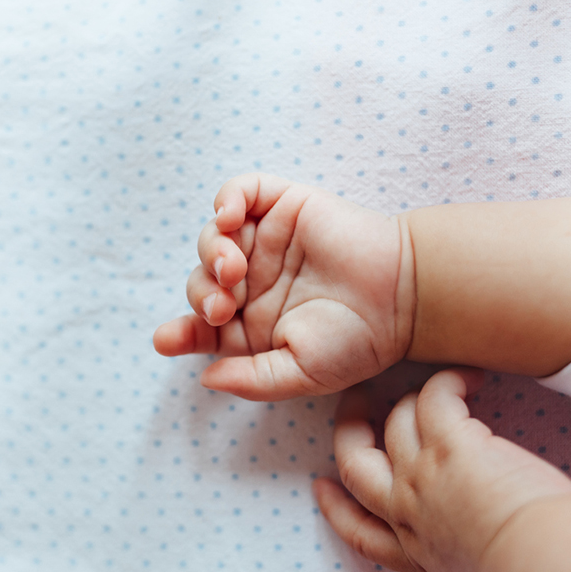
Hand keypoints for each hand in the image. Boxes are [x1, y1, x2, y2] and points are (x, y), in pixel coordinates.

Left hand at [153, 173, 415, 399]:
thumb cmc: (358, 341)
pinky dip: (226, 199)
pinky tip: (229, 217)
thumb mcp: (301, 374)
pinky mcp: (282, 205)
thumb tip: (205, 377)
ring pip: (213, 238)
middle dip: (201, 296)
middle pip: (200, 282)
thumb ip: (251, 380)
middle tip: (221, 307)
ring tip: (233, 270)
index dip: (180, 333)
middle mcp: (252, 282)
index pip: (200, 327)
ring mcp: (265, 241)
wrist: (403, 297)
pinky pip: (240, 191)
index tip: (167, 340)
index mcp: (250, 325)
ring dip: (211, 253)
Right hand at [313, 369, 570, 571]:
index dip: (336, 507)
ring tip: (433, 387)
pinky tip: (469, 378)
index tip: (324, 488)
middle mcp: (407, 511)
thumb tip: (477, 565)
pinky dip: (447, 382)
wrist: (541, 565)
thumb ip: (462, 565)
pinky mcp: (451, 444)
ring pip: (395, 422)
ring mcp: (423, 474)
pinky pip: (433, 397)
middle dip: (348, 432)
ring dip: (409, 399)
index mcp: (415, 550)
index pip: (361, 530)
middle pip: (354, 464)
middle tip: (354, 405)